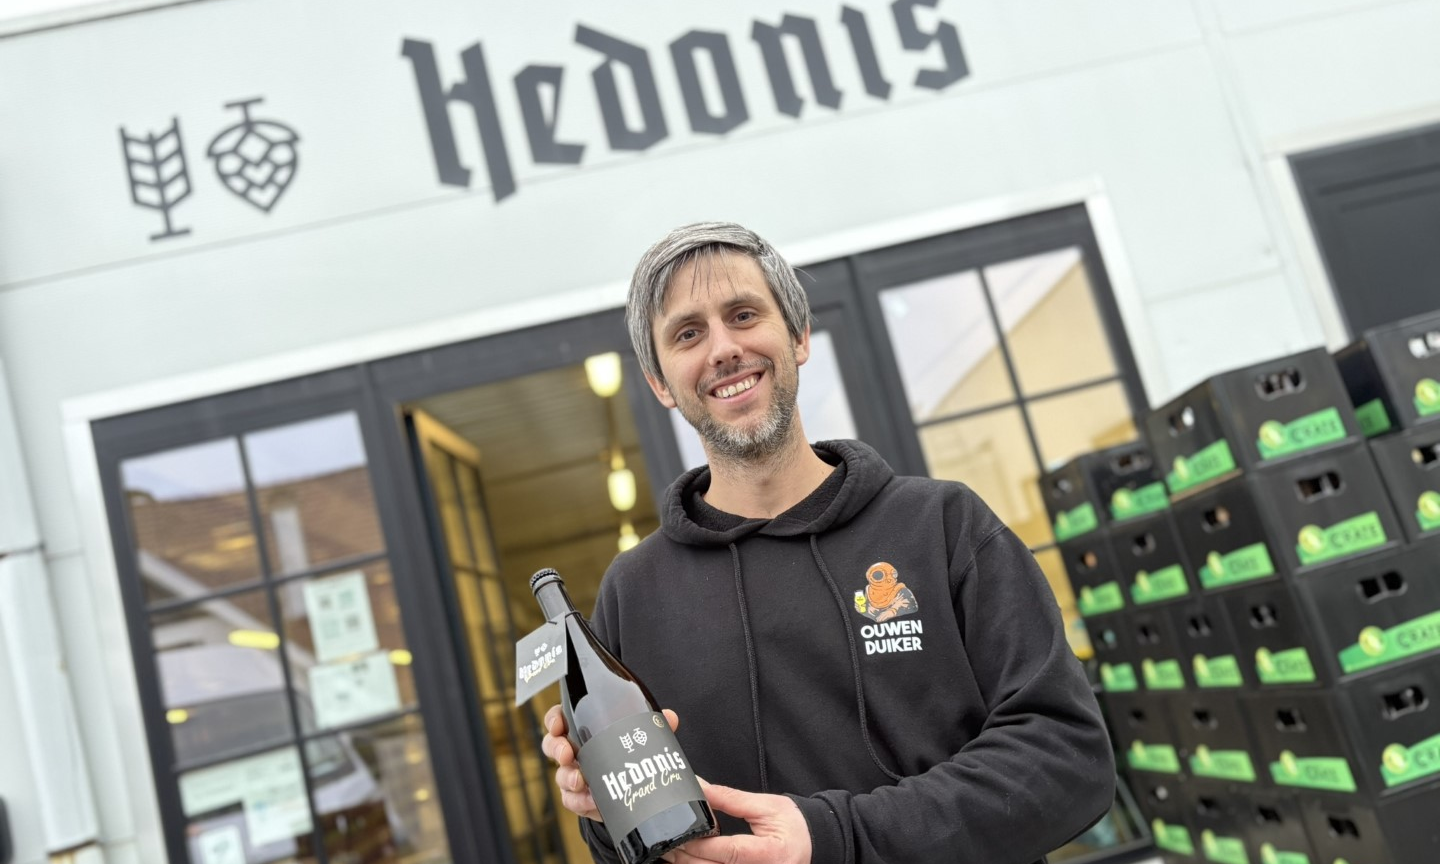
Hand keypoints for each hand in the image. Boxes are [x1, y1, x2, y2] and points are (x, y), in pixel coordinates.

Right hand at [540, 705, 679, 821]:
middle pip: (552, 746)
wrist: (632, 789)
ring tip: (581, 781)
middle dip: (556, 749)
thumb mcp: (640, 738)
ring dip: (567, 778)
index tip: (558, 724)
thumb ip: (652, 727)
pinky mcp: (580, 799)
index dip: (554, 719)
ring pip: (559, 776)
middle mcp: (574, 752)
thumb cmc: (629, 754)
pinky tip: (592, 800)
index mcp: (583, 730)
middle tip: (567, 754)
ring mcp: (574, 776)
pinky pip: (571, 800)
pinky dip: (580, 800)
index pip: (560, 718)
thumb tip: (669, 717)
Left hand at [663, 779, 811, 863]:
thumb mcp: (766, 806)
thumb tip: (698, 785)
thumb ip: (730, 799)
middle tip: (665, 841)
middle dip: (685, 857)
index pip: (728, 852)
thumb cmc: (793, 825)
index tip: (680, 834)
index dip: (702, 845)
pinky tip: (688, 859)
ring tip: (671, 850)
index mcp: (769, 854)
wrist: (813, 844)